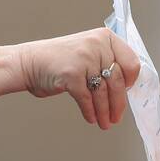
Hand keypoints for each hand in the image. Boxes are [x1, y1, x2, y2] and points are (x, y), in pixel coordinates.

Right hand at [14, 28, 140, 129]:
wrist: (27, 63)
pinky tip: (92, 118)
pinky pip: (87, 98)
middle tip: (117, 117)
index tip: (128, 92)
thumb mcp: (89, 52)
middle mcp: (96, 45)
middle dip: (118, 103)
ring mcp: (83, 59)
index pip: (131, 62)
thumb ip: (107, 62)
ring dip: (104, 111)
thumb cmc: (60, 60)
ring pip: (102, 92)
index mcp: (105, 38)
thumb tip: (127, 88)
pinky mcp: (71, 74)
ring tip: (105, 122)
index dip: (131, 81)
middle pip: (117, 80)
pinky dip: (90, 111)